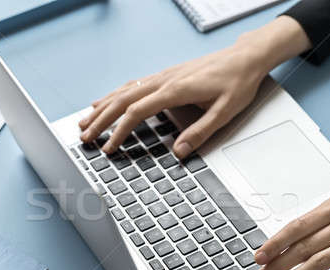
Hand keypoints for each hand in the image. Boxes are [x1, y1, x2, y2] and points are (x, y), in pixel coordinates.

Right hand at [78, 16, 310, 158]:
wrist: (245, 58)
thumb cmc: (237, 83)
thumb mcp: (225, 112)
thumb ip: (200, 133)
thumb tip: (178, 152)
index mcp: (175, 90)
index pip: (137, 112)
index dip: (119, 131)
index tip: (108, 147)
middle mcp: (164, 80)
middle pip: (122, 100)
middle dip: (100, 120)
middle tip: (84, 137)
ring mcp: (162, 76)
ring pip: (124, 91)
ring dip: (102, 107)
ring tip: (85, 121)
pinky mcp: (165, 76)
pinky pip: (133, 85)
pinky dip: (115, 95)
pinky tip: (106, 101)